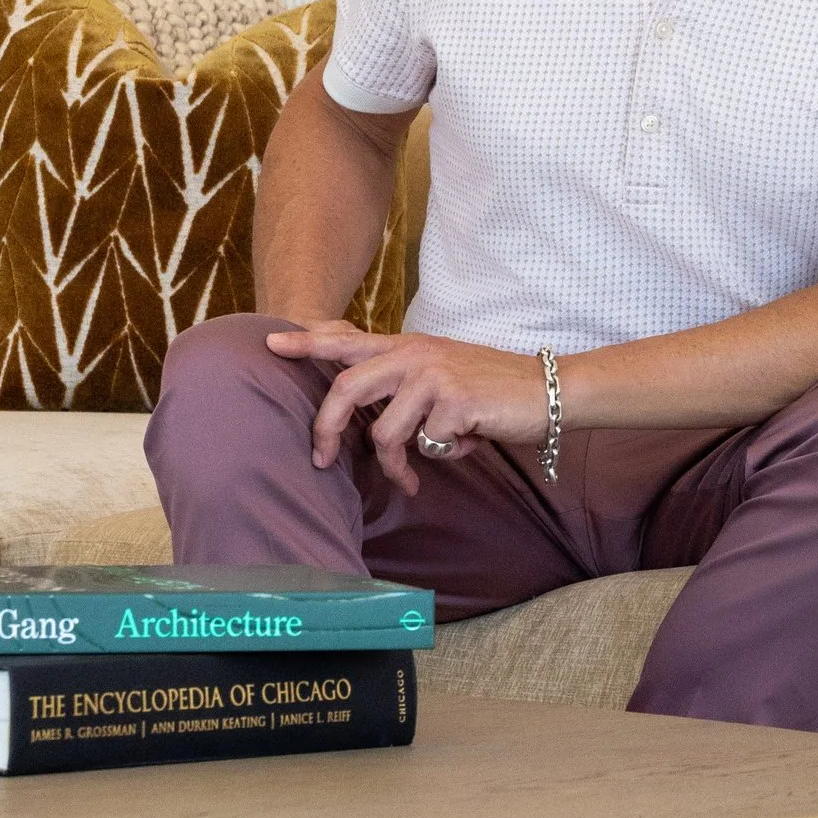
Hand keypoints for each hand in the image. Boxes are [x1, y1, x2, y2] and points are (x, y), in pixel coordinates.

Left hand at [266, 321, 549, 493]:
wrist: (547, 390)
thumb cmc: (491, 390)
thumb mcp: (441, 373)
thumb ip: (402, 383)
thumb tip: (365, 419)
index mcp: (407, 346)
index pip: (347, 340)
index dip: (307, 342)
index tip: (270, 342)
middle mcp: (415, 354)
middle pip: (347, 389)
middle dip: (326, 431)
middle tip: (320, 461)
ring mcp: (434, 375)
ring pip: (386, 432)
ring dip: (398, 464)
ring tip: (413, 478)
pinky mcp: (454, 401)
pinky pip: (427, 445)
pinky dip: (445, 454)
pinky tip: (468, 441)